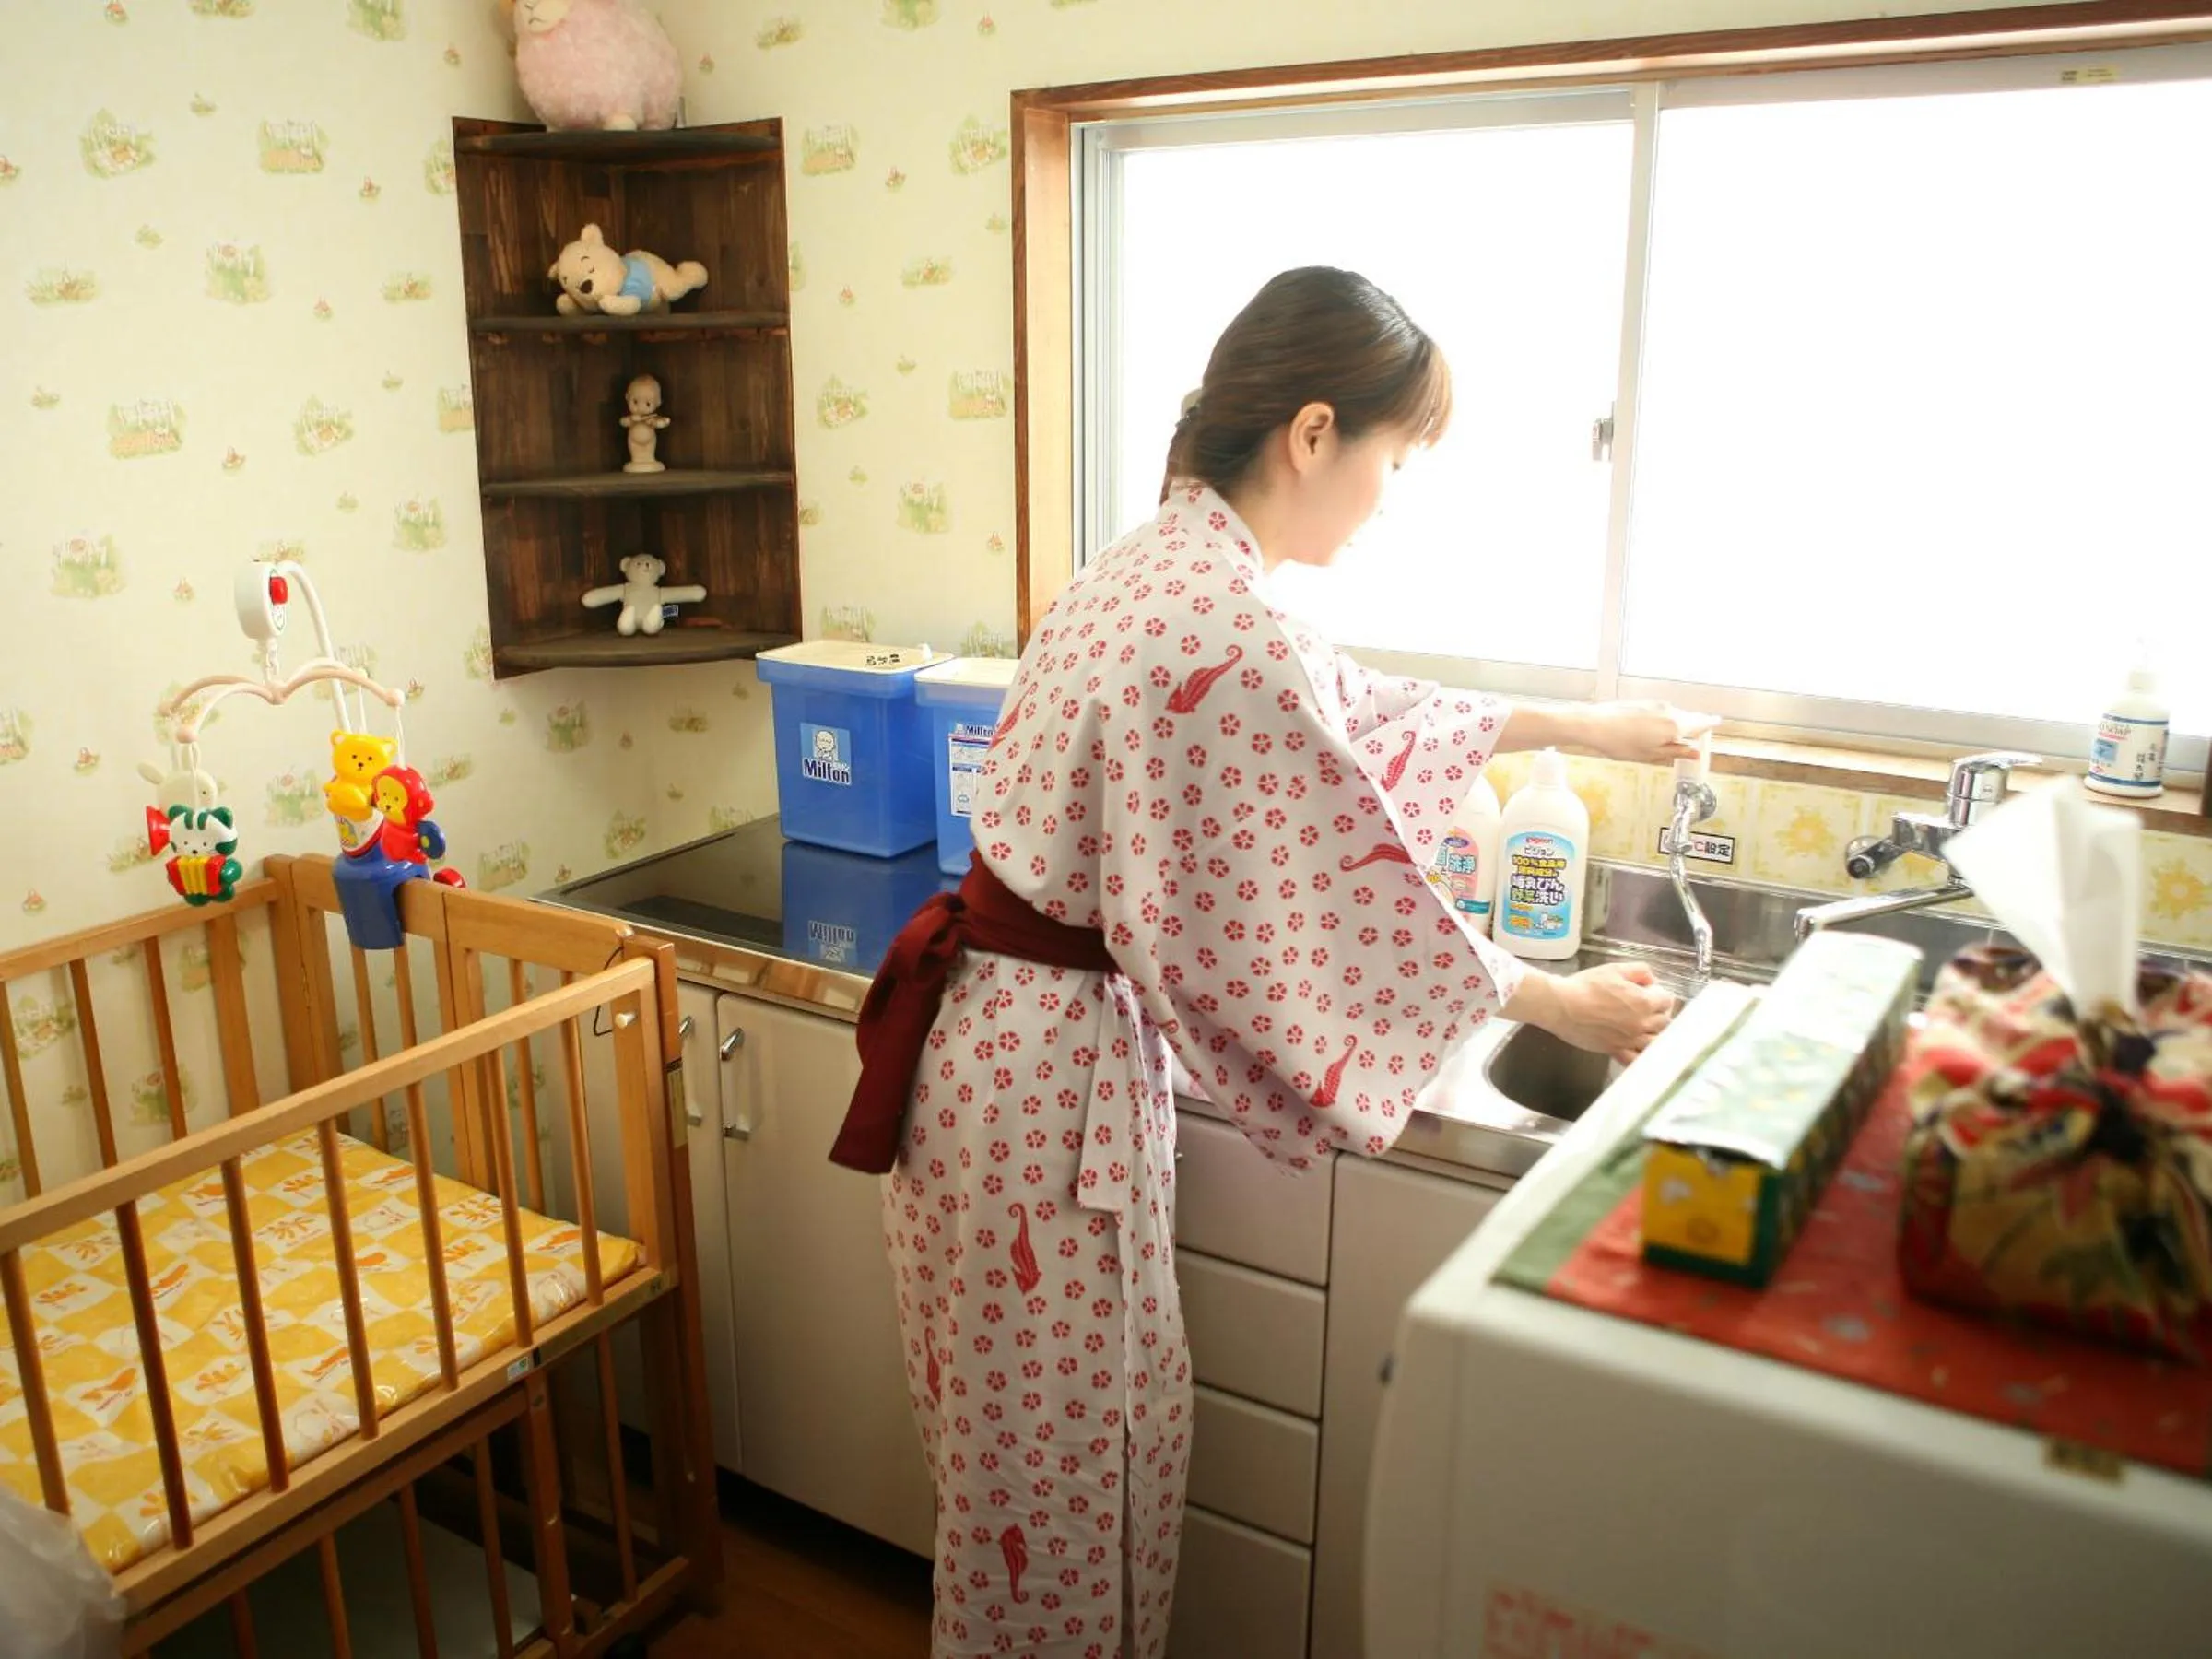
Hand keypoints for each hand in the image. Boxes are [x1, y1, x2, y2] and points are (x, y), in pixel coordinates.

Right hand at [1528, 961, 1676, 1066]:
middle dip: (1659, 1013)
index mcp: (1643, 1002)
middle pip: (1665, 1022)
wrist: (1562, 1006)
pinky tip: (1639, 1051)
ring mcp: (1629, 1040)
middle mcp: (1641, 1023)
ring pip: (1656, 1042)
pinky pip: (1636, 1060)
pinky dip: (1642, 1057)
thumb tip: (1651, 979)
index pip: (1667, 1000)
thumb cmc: (1585, 986)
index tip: (1651, 992)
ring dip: (1655, 1034)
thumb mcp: (1614, 969)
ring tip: (1646, 1027)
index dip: (1660, 993)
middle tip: (1648, 1007)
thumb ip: (1639, 971)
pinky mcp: (1615, 1050)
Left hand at [1576, 701, 1717, 765]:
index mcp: (1675, 725)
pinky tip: (1653, 731)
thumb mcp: (1652, 754)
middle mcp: (1669, 710)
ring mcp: (1656, 704)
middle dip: (1694, 726)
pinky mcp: (1644, 703)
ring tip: (1671, 739)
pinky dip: (1663, 721)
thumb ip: (1676, 751)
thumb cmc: (1621, 743)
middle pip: (1689, 718)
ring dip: (1676, 724)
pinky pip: (1661, 712)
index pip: (1701, 723)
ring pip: (1674, 715)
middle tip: (1697, 735)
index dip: (1710, 724)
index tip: (1717, 722)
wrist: (1594, 724)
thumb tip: (1695, 752)